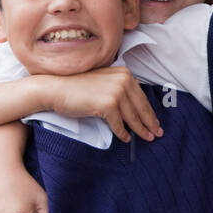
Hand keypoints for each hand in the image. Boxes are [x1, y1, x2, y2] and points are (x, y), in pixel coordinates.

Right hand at [37, 68, 161, 142]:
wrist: (55, 88)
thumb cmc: (77, 87)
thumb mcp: (103, 81)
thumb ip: (119, 87)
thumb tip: (134, 104)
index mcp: (124, 73)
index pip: (141, 96)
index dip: (149, 111)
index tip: (155, 121)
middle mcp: (123, 81)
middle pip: (141, 107)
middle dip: (150, 122)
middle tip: (157, 133)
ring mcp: (116, 92)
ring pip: (132, 117)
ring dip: (140, 130)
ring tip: (146, 138)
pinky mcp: (108, 105)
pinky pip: (118, 124)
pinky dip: (122, 133)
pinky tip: (126, 138)